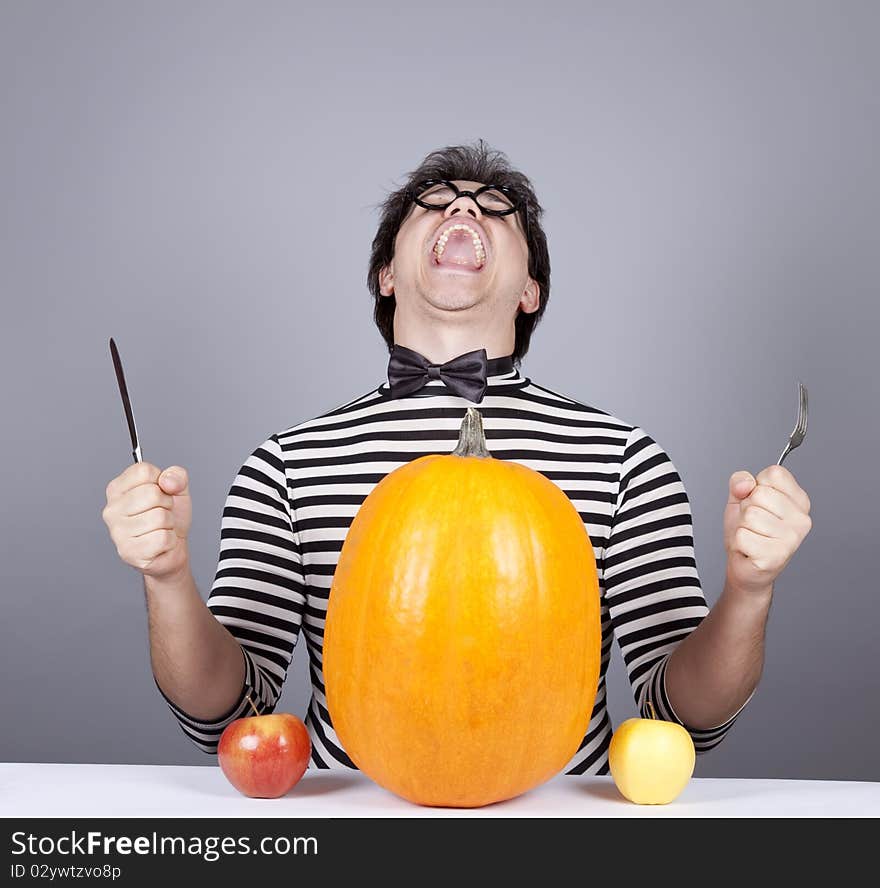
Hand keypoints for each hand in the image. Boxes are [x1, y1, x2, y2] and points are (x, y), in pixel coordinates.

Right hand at [102, 462, 191, 580]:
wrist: (172, 550)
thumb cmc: (169, 518)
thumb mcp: (178, 490)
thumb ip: (177, 476)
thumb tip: (167, 481)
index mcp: (117, 489)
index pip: (143, 471)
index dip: (161, 482)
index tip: (159, 492)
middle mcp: (112, 510)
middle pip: (152, 493)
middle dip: (166, 504)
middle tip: (161, 513)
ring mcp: (117, 531)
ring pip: (159, 517)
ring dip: (168, 523)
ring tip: (160, 528)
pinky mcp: (128, 551)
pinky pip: (162, 538)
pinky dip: (169, 540)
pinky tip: (159, 543)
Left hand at [723, 465, 811, 595]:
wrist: (745, 566)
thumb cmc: (748, 531)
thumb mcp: (740, 498)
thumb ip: (740, 481)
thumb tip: (746, 484)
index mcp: (800, 500)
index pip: (774, 473)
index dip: (756, 486)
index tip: (760, 503)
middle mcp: (802, 519)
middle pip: (759, 494)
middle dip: (746, 508)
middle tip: (752, 524)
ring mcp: (792, 539)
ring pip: (750, 515)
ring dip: (742, 526)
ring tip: (752, 536)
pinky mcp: (776, 555)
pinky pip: (743, 536)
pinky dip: (739, 542)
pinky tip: (749, 549)